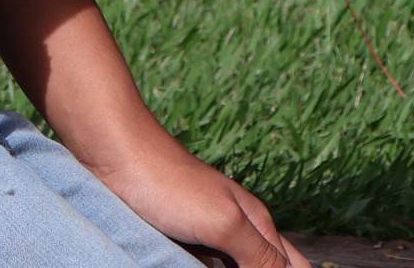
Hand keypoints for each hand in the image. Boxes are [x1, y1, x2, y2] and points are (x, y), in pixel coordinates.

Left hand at [91, 134, 309, 267]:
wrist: (119, 156)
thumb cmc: (171, 185)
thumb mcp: (223, 224)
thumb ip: (259, 254)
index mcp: (257, 224)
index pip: (295, 266)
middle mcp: (238, 230)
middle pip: (269, 266)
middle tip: (240, 267)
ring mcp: (208, 236)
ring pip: (236, 266)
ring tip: (220, 265)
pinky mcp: (180, 241)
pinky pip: (204, 265)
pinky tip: (197, 267)